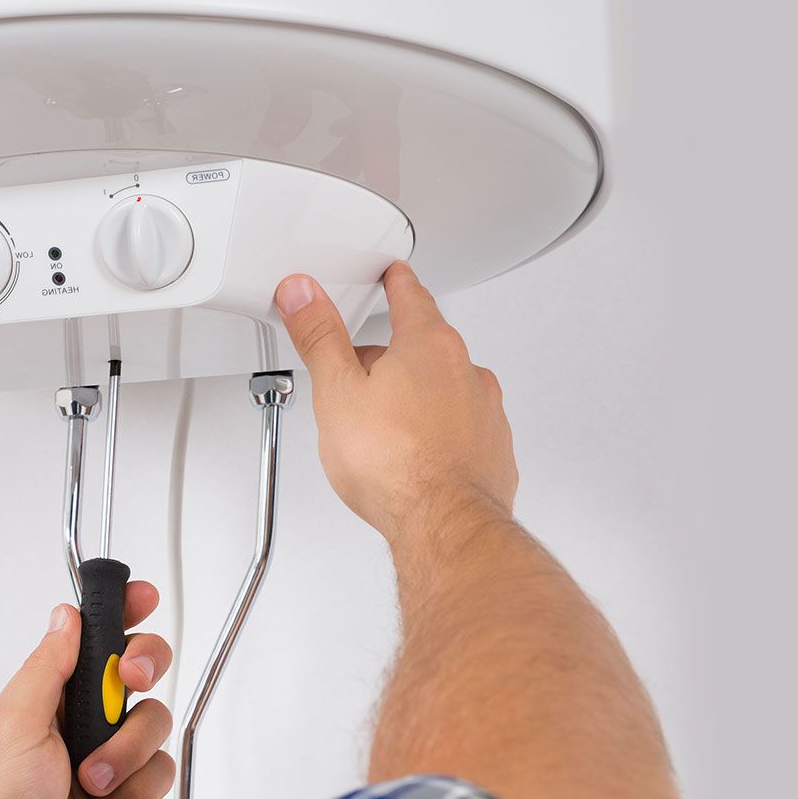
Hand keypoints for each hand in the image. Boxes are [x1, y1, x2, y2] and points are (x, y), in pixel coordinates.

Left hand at [0, 584, 174, 798]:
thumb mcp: (13, 725)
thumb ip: (46, 667)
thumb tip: (66, 617)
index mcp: (49, 700)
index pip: (92, 643)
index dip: (120, 616)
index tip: (142, 597)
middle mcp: (84, 726)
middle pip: (140, 671)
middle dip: (143, 667)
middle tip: (130, 679)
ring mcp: (113, 761)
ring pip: (155, 722)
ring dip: (124, 752)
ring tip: (89, 783)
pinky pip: (162, 772)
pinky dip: (134, 791)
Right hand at [275, 262, 516, 542]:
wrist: (444, 525)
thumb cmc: (397, 465)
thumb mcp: (337, 392)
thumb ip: (319, 337)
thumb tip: (304, 295)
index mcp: (428, 345)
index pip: (411, 295)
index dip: (395, 281)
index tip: (393, 274)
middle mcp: (466, 372)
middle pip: (426, 346)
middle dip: (395, 355)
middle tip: (363, 374)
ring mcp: (485, 412)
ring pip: (446, 389)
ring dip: (418, 397)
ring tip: (383, 427)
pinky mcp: (493, 451)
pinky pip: (463, 429)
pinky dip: (440, 434)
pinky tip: (415, 457)